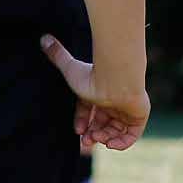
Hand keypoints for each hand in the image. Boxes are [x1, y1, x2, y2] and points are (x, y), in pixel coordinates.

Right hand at [41, 35, 149, 150]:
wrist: (116, 82)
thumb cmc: (92, 76)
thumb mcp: (69, 69)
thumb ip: (57, 55)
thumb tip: (43, 38)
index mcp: (98, 91)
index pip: (89, 110)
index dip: (82, 121)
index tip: (77, 130)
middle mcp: (112, 100)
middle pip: (102, 122)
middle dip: (92, 133)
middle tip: (86, 141)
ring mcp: (126, 109)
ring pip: (115, 129)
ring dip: (104, 137)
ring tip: (97, 139)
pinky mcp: (138, 116)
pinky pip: (131, 135)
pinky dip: (121, 143)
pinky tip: (110, 144)